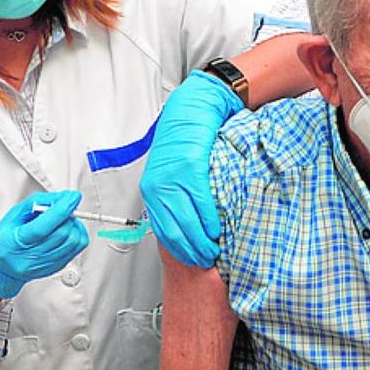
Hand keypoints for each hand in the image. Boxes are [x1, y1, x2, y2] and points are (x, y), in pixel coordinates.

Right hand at [0, 190, 88, 298]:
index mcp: (15, 243)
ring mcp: (46, 265)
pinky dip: (78, 235)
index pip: (42, 228)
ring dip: (74, 225)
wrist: (4, 267)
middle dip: (69, 215)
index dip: (61, 210)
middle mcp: (31, 257)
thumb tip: (63, 198)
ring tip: (64, 219)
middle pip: (62, 234)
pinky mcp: (58, 267)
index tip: (72, 197)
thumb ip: (38, 203)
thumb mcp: (15, 214)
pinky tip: (69, 230)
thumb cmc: (8, 238)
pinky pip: (77, 249)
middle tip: (65, 207)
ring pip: (73, 242)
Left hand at [141, 69, 243, 265]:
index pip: (162, 230)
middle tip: (206, 261)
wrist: (194, 107)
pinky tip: (217, 231)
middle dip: (191, 251)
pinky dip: (210, 221)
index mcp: (152, 189)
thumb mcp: (171, 169)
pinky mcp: (190, 169)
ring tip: (214, 252)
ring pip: (187, 222)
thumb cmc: (185, 137)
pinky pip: (201, 203)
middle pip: (174, 231)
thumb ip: (174, 194)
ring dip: (202, 242)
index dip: (178, 250)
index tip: (191, 260)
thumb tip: (185, 220)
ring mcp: (173, 178)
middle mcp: (158, 186)